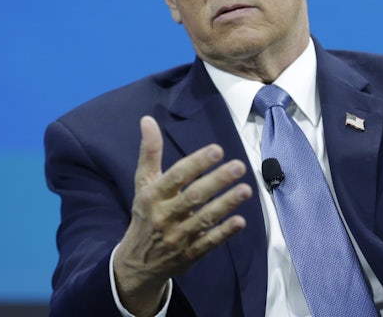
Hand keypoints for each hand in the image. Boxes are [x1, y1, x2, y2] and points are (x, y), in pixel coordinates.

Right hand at [112, 115, 252, 315]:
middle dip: (217, 181)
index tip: (217, 150)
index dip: (197, 163)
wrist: (137, 263)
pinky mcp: (189, 254)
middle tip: (239, 165)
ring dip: (225, 204)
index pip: (176, 176)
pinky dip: (224, 233)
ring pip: (203, 219)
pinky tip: (240, 221)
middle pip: (193, 196)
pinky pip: (208, 243)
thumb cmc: (146, 213)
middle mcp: (164, 216)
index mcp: (153, 196)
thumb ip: (149, 152)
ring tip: (246, 190)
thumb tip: (147, 119)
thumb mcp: (143, 183)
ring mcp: (177, 237)